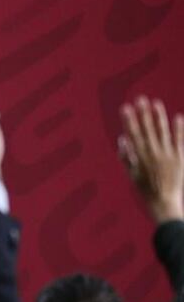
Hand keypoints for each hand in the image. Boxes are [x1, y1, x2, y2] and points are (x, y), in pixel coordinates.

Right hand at [118, 96, 183, 222]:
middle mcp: (152, 153)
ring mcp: (167, 155)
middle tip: (140, 99)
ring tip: (156, 103)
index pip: (133, 134)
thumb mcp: (131, 174)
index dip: (129, 120)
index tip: (126, 107)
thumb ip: (126, 156)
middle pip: (146, 129)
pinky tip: (177, 117)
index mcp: (139, 157)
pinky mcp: (179, 158)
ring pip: (162, 131)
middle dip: (142, 113)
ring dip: (158, 117)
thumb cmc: (146, 190)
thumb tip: (122, 139)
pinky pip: (179, 140)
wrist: (163, 202)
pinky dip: (178, 129)